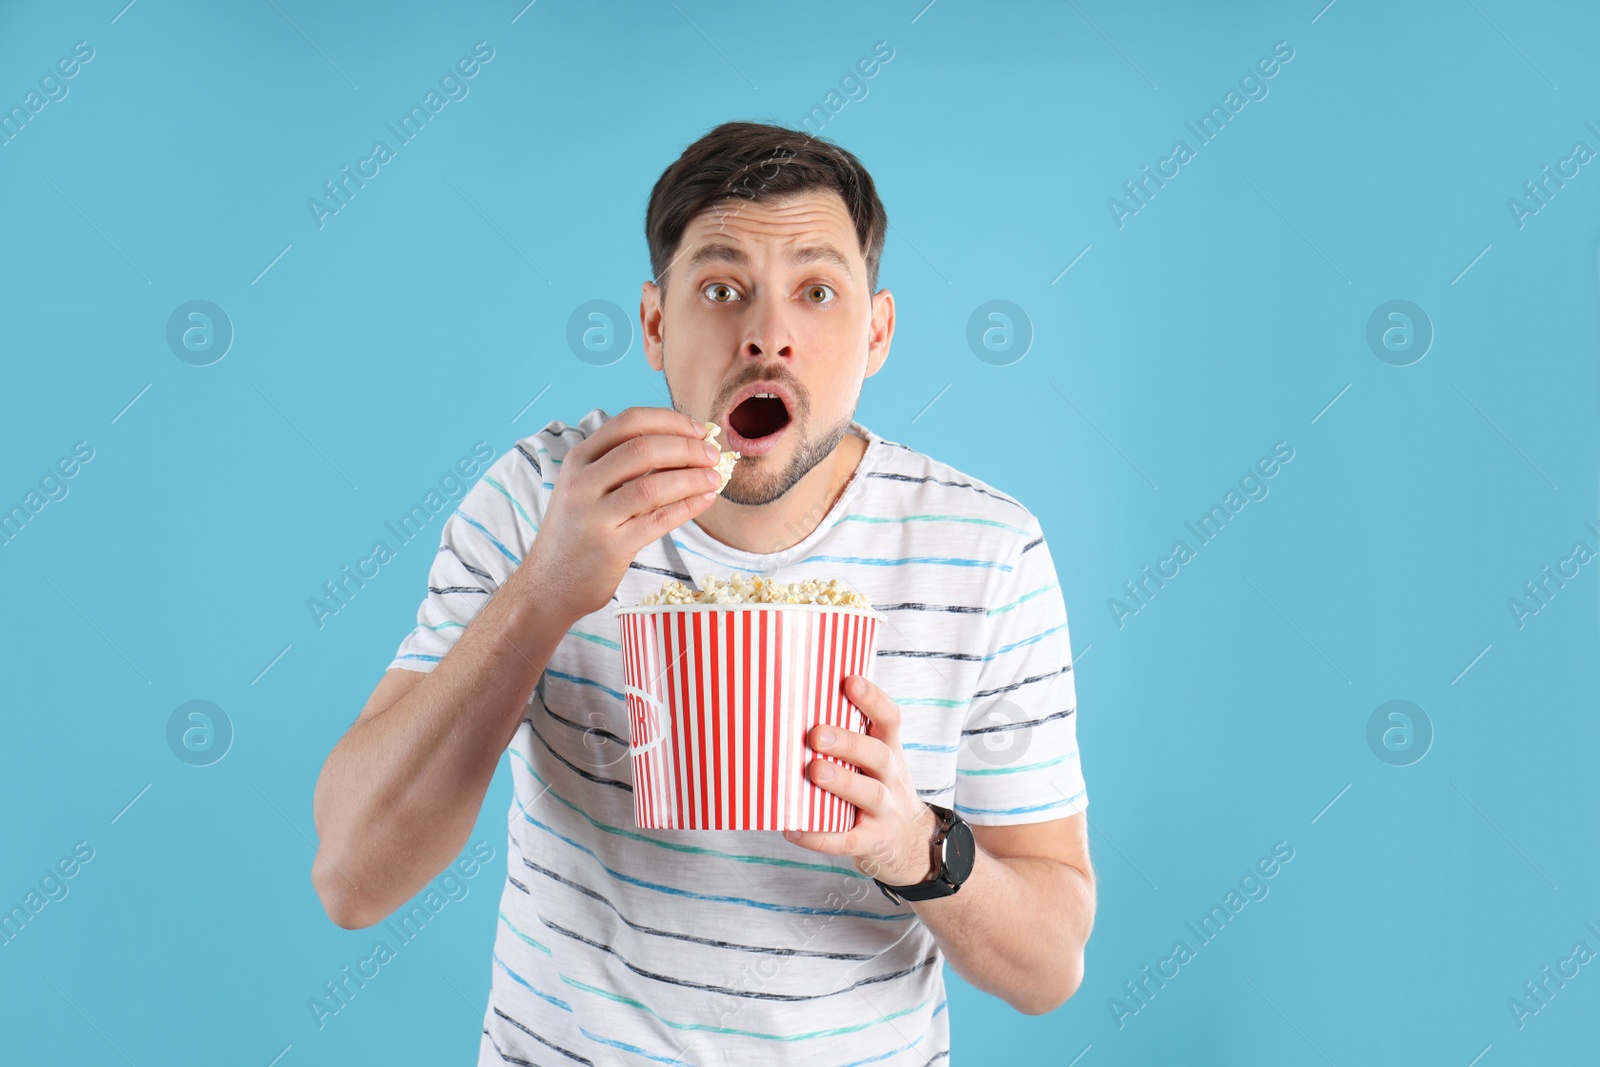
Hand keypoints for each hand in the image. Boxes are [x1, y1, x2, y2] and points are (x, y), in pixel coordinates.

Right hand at [526, 406, 721, 622]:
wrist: (548, 585)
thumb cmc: (577, 533)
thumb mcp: (586, 488)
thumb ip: (622, 466)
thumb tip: (683, 446)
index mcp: (579, 459)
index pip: (629, 422)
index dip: (670, 421)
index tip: (699, 429)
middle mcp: (582, 483)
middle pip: (644, 448)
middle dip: (687, 447)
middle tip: (713, 455)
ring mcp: (593, 516)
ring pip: (653, 485)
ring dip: (692, 478)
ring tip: (715, 478)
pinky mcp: (610, 547)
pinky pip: (658, 520)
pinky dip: (688, 507)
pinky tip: (704, 500)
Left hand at [783, 675, 938, 886]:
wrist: (911, 843)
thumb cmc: (879, 790)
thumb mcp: (877, 762)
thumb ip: (852, 739)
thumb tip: (797, 709)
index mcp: (890, 752)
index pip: (890, 720)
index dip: (873, 700)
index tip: (850, 681)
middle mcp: (892, 779)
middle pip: (879, 755)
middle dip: (849, 743)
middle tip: (817, 734)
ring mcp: (886, 812)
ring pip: (869, 794)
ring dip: (843, 782)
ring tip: (815, 771)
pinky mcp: (873, 843)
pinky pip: (847, 840)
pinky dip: (820, 836)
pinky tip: (793, 829)